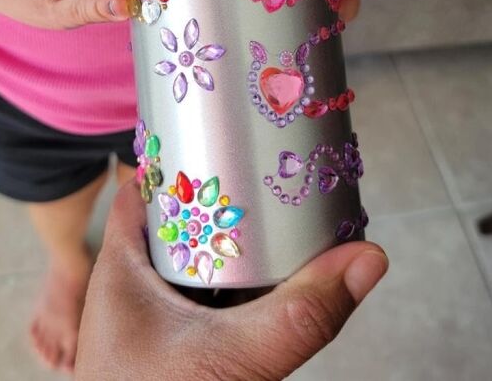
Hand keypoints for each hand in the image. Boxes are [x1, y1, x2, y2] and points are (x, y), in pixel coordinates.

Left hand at [76, 184, 387, 380]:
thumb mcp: (232, 358)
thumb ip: (301, 313)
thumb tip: (368, 257)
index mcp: (122, 266)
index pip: (143, 185)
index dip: (177, 154)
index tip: (222, 132)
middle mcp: (132, 283)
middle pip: (176, 216)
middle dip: (219, 192)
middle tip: (267, 167)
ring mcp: (152, 315)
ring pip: (194, 256)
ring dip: (229, 237)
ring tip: (276, 208)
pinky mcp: (174, 341)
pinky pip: (208, 293)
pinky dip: (235, 278)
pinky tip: (267, 275)